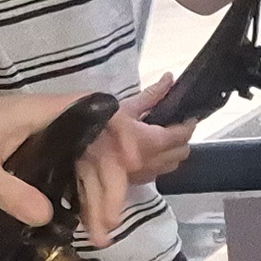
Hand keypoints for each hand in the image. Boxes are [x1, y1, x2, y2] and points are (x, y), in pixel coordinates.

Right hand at [88, 75, 199, 238]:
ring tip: (163, 141)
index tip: (189, 117)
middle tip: (174, 127)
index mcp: (151, 142)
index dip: (188, 125)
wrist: (71, 150)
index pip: (181, 135)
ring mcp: (143, 174)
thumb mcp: (125, 107)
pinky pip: (156, 174)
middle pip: (181, 154)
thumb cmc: (97, 126)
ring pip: (171, 166)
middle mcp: (151, 162)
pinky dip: (159, 164)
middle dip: (182, 140)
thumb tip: (170, 78)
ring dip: (172, 154)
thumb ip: (151, 95)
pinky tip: (149, 154)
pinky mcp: (133, 182)